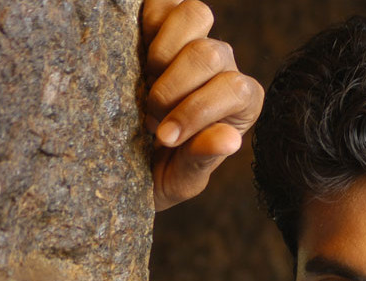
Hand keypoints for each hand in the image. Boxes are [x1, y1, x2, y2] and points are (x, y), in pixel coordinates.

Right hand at [141, 0, 263, 209]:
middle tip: (150, 116)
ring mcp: (194, 42)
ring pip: (195, 15)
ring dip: (162, 50)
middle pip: (210, 53)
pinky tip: (134, 53)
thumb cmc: (162, 173)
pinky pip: (161, 3)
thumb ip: (203, 158)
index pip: (236, 89)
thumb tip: (230, 140)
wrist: (124, 163)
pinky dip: (146, 21)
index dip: (197, 110)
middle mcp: (225, 68)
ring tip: (145, 80)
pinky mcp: (162, 24)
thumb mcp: (182, 179)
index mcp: (242, 104)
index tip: (164, 138)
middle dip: (173, 87)